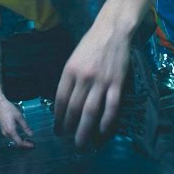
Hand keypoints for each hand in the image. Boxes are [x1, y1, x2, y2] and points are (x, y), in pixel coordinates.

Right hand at [0, 98, 33, 148]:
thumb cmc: (8, 109)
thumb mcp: (19, 117)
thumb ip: (25, 126)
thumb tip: (31, 134)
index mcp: (10, 131)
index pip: (19, 142)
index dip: (27, 145)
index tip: (33, 145)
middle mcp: (6, 133)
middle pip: (16, 143)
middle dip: (24, 144)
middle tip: (31, 143)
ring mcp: (3, 131)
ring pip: (12, 140)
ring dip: (20, 141)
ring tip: (27, 139)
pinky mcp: (2, 129)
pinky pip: (10, 137)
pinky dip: (16, 138)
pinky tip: (20, 135)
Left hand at [54, 25, 129, 148]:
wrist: (112, 30)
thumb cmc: (91, 44)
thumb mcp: (73, 58)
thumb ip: (69, 79)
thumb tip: (64, 101)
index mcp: (70, 71)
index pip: (60, 99)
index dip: (57, 117)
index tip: (57, 128)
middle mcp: (83, 77)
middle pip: (73, 109)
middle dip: (68, 127)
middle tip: (66, 139)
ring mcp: (101, 81)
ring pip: (90, 111)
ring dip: (84, 130)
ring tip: (81, 143)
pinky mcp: (117, 83)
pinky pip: (111, 107)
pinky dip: (106, 122)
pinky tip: (102, 132)